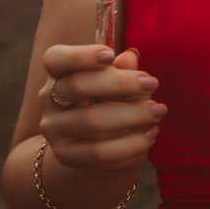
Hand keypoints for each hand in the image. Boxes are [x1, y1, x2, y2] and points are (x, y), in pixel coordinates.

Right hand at [38, 44, 166, 172]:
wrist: (98, 142)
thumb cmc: (110, 99)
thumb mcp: (118, 81)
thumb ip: (123, 69)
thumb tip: (130, 57)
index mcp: (59, 73)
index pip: (55, 58)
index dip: (80, 55)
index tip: (111, 54)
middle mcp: (49, 100)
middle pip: (76, 85)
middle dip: (120, 83)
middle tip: (153, 83)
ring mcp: (54, 129)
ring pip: (90, 120)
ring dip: (131, 114)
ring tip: (160, 111)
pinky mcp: (66, 155)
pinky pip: (98, 152)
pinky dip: (129, 144)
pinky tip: (152, 133)